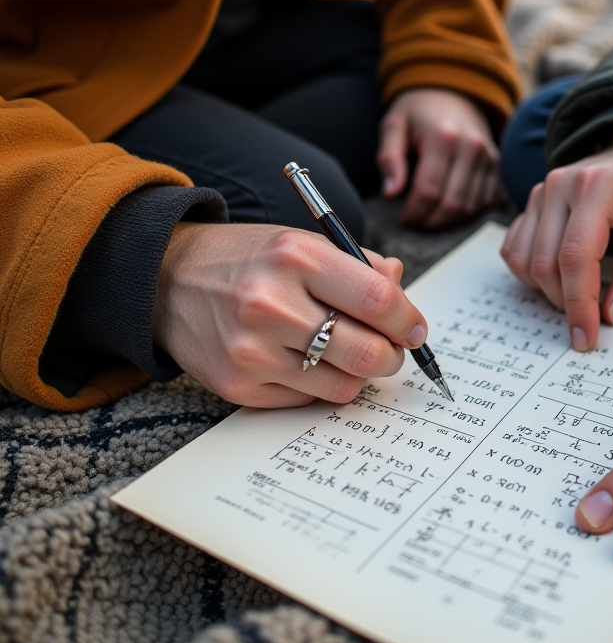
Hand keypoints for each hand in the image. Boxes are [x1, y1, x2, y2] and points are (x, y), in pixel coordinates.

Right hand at [153, 222, 428, 407]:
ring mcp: (252, 350)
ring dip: (357, 373)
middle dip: (393, 356)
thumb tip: (402, 292)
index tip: (415, 329)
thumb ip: (360, 266)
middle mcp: (271, 304)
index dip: (409, 321)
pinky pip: (308, 399)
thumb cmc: (249, 259)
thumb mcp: (304, 243)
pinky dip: (319, 384)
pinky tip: (304, 360)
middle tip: (391, 349)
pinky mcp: (238, 385)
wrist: (167, 279)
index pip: (379, 300)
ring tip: (346, 352)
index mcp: (296, 256)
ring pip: (344, 385)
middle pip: (368, 353)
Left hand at [377, 88, 499, 228]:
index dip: (413, 212)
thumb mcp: (394, 126)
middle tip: (413, 222)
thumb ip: (389, 158)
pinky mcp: (496, 164)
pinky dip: (466, 212)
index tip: (402, 218)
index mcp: (443, 137)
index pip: (428, 190)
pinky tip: (447, 209)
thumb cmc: (418, 110)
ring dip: (447, 221)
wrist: (451, 91)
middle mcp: (471, 147)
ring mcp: (487, 156)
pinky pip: (485, 201)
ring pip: (470, 207)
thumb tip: (390, 193)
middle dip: (429, 221)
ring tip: (428, 218)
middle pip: (451, 204)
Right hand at [501, 122, 612, 350]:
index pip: (575, 257)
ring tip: (582, 294)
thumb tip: (611, 312)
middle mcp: (559, 185)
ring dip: (547, 291)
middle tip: (596, 317)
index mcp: (597, 188)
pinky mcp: (533, 202)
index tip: (586, 338)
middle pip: (545, 264)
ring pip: (523, 260)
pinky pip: (514, 249)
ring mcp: (540, 192)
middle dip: (566, 303)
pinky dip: (531, 274)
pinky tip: (562, 278)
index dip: (578, 304)